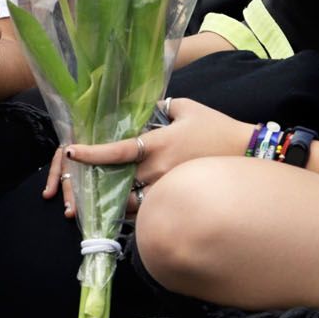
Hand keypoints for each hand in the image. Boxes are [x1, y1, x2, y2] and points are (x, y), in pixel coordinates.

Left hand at [43, 97, 249, 218]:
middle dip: (96, 182)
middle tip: (78, 182)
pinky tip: (125, 210)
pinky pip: (150, 213)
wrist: (247, 152)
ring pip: (130, 203)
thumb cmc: (216, 128)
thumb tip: (142, 104)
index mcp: (157, 144)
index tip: (70, 152)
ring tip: (97, 199)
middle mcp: (158, 170)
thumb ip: (159, 105)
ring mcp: (168, 189)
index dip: (91, 153)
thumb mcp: (186, 108)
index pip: (117, 150)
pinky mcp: (178, 201)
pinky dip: (135, 213)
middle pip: (117, 181)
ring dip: (114, 201)